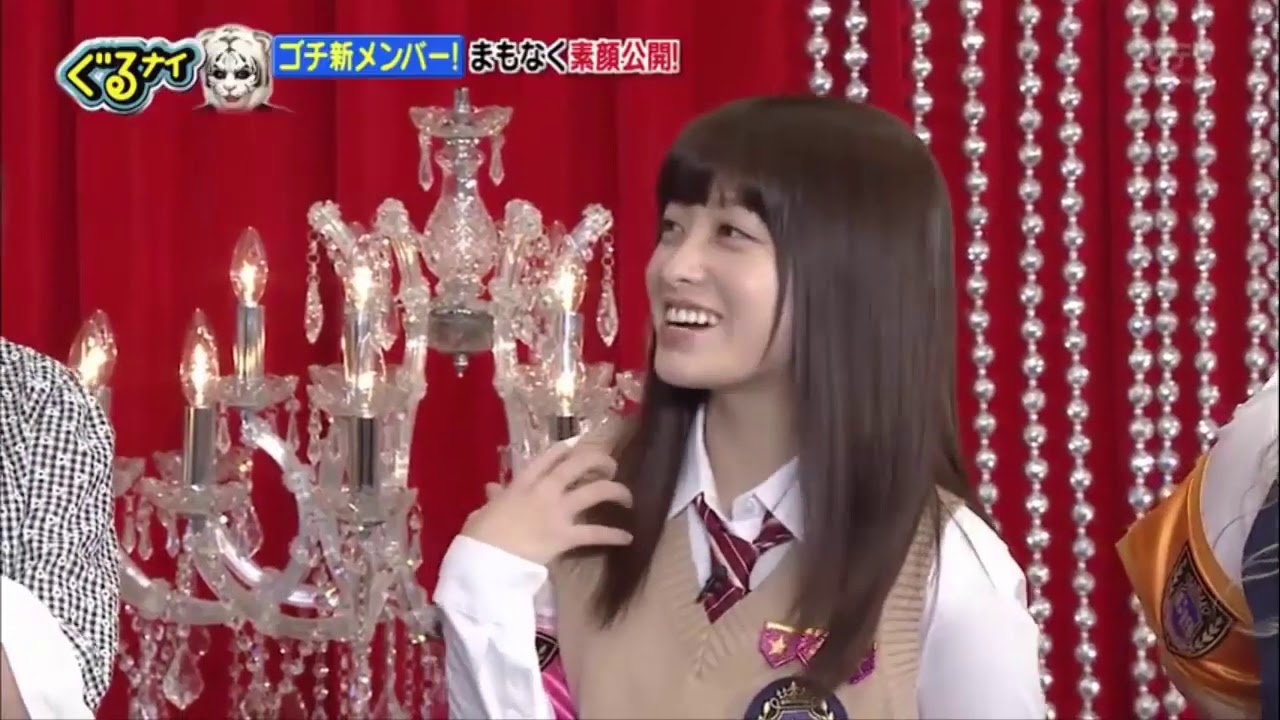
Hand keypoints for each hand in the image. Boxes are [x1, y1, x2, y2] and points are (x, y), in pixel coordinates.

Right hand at [461, 439, 633, 565]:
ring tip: (628, 498)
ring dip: (617, 491)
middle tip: (610, 467)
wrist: (485, 561)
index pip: (551, 455)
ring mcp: (558, 511)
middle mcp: (545, 490)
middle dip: (600, 460)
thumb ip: (494, 498)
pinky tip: (628, 538)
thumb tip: (492, 489)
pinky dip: (614, 535)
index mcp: (523, 482)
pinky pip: (596, 533)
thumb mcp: (483, 511)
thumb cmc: (479, 536)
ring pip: (597, 491)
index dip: (568, 449)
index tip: (577, 449)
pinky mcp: (566, 536)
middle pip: (580, 464)